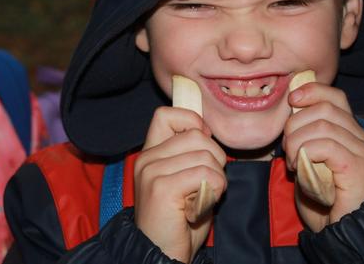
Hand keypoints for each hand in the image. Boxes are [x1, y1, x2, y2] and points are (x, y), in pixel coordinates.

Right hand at [134, 106, 226, 262]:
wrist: (161, 256)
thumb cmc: (177, 223)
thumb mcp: (182, 180)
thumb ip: (190, 155)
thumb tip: (208, 132)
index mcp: (149, 154)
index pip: (167, 114)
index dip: (192, 122)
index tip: (203, 146)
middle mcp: (146, 159)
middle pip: (196, 135)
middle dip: (215, 158)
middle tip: (207, 184)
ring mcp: (152, 172)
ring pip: (206, 156)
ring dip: (217, 179)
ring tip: (202, 199)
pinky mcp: (162, 188)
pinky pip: (207, 175)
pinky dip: (215, 191)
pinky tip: (200, 207)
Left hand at [283, 82, 363, 231]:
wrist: (343, 231)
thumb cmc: (324, 199)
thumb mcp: (311, 159)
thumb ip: (307, 135)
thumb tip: (290, 109)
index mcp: (352, 133)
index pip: (335, 96)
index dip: (311, 91)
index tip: (291, 100)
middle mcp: (362, 139)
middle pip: (324, 107)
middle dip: (295, 122)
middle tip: (287, 147)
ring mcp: (362, 152)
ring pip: (321, 125)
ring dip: (296, 141)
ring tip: (293, 162)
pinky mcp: (357, 167)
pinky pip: (324, 145)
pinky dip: (304, 153)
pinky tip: (299, 169)